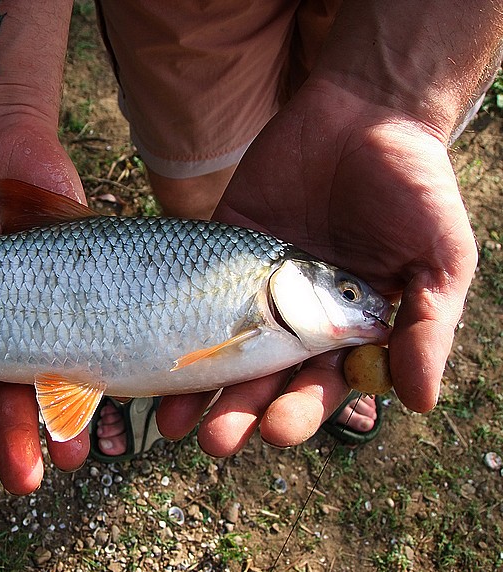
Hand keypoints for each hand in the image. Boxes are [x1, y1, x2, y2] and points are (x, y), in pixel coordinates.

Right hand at [0, 117, 88, 493]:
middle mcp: (0, 323)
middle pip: (8, 392)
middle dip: (16, 438)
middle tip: (25, 481)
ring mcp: (45, 305)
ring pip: (57, 372)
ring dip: (64, 418)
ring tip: (72, 457)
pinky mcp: (83, 283)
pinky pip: (100, 327)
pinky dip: (107, 361)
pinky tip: (117, 395)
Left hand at [155, 78, 477, 453]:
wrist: (364, 111)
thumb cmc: (414, 184)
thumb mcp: (439, 254)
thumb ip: (428, 322)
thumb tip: (421, 401)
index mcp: (350, 329)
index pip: (322, 384)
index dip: (300, 410)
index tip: (276, 431)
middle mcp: (298, 317)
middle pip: (266, 378)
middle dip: (242, 411)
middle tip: (218, 440)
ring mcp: (255, 285)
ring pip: (223, 347)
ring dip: (199, 389)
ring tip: (173, 424)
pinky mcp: (221, 248)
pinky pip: (192, 293)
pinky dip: (173, 327)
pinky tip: (152, 358)